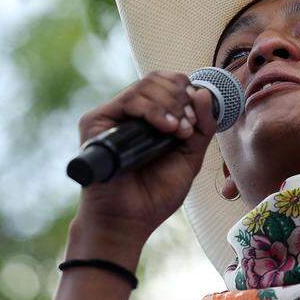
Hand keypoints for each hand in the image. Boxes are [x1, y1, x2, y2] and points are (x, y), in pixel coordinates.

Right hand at [74, 71, 217, 240]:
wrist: (129, 220)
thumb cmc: (155, 193)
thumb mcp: (190, 156)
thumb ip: (202, 126)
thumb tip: (204, 93)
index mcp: (149, 116)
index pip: (168, 82)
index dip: (187, 92)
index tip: (196, 118)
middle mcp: (129, 112)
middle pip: (158, 79)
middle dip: (180, 97)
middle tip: (188, 124)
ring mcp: (112, 116)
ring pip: (145, 86)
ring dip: (170, 104)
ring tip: (178, 130)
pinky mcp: (95, 122)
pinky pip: (128, 100)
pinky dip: (153, 110)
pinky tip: (167, 128)